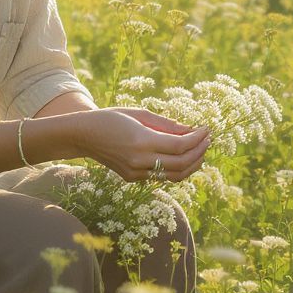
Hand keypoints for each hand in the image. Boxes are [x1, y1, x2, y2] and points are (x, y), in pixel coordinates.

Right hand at [74, 108, 210, 182]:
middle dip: (199, 152)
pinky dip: (177, 169)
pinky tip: (183, 156)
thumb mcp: (139, 113)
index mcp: (141, 141)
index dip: (197, 139)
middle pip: (181, 164)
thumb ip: (166, 124)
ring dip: (192, 165)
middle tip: (208, 139)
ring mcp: (136, 173)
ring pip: (174, 177)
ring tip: (200, 150)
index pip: (180, 146)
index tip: (207, 129)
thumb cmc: (112, 117)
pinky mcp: (133, 179)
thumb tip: (191, 130)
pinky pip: (162, 177)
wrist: (84, 135)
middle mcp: (139, 161)